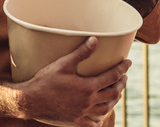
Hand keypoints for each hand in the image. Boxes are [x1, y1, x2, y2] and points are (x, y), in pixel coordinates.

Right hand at [16, 37, 130, 125]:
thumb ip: (81, 53)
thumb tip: (95, 40)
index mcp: (88, 87)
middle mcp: (88, 101)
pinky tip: (100, 118)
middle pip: (113, 93)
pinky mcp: (75, 119)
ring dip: (114, 100)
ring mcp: (82, 112)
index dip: (122, 68)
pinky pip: (91, 124)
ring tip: (116, 93)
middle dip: (121, 84)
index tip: (128, 62)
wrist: (31, 100)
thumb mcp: (63, 64)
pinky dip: (98, 121)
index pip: (112, 76)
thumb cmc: (45, 80)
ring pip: (106, 108)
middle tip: (124, 77)